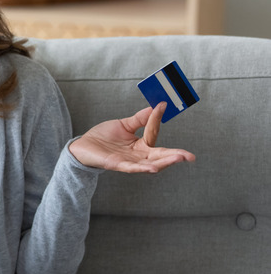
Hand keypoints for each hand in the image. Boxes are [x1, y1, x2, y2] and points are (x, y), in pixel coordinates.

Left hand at [68, 102, 195, 173]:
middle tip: (190, 156)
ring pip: (150, 164)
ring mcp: (129, 162)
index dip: (156, 120)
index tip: (162, 105)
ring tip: (178, 159)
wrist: (83, 145)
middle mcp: (138, 156)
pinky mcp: (117, 165)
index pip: (153, 134)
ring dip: (164, 162)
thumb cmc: (104, 137)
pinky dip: (143, 168)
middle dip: (175, 156)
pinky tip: (153, 168)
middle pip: (160, 156)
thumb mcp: (124, 125)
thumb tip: (157, 106)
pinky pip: (132, 168)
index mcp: (141, 146)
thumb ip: (140, 119)